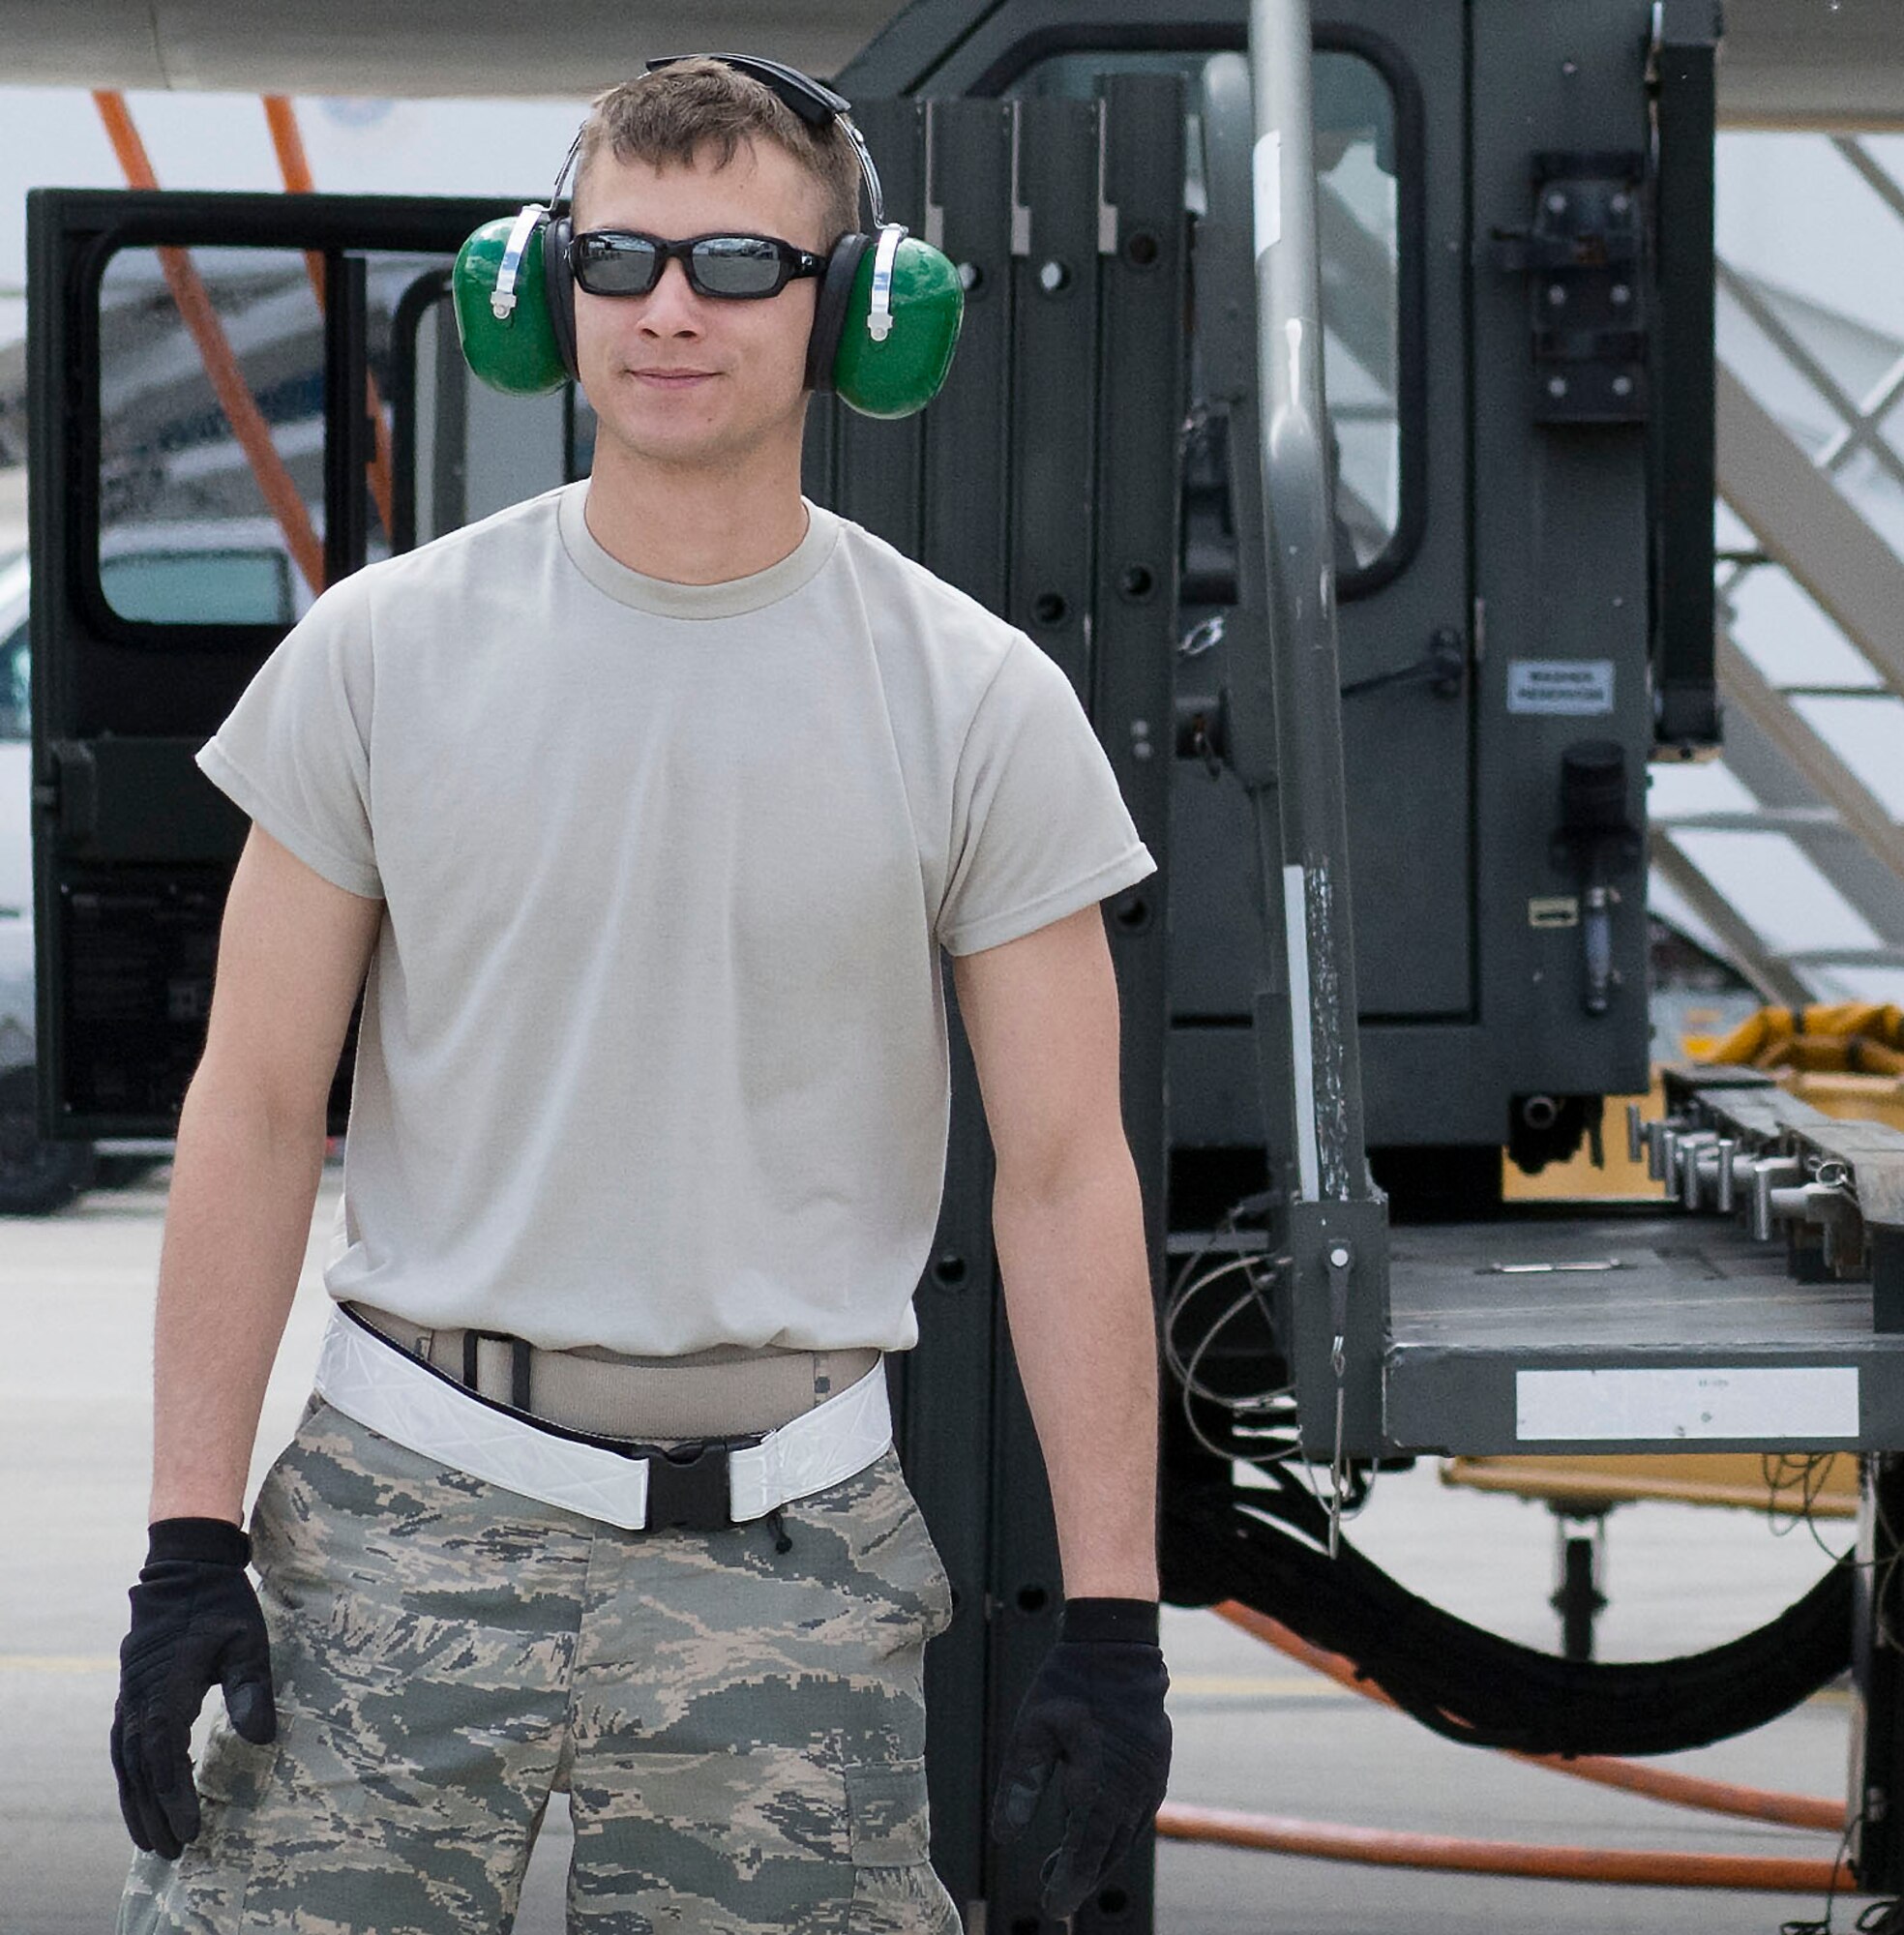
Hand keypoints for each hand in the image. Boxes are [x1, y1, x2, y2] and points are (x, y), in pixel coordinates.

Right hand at [110, 1517, 276, 1858]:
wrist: (185, 1569)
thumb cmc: (222, 1604)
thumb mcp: (247, 1642)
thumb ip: (251, 1690)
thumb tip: (262, 1741)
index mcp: (165, 1690)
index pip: (164, 1759)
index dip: (175, 1799)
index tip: (192, 1831)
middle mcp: (138, 1700)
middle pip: (139, 1771)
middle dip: (155, 1814)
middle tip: (173, 1852)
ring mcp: (129, 1697)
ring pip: (125, 1763)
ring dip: (137, 1803)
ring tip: (152, 1841)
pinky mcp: (131, 1693)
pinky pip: (123, 1747)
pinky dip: (131, 1778)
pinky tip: (141, 1797)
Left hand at [991, 1599, 1170, 1919]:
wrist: (1116, 1648)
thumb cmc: (1067, 1686)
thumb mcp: (1031, 1731)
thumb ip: (1018, 1788)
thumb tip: (1004, 1839)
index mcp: (1100, 1785)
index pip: (1085, 1854)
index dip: (1067, 1884)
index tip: (1050, 1906)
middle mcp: (1132, 1791)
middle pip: (1106, 1854)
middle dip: (1079, 1876)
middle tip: (1048, 1888)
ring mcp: (1150, 1781)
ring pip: (1125, 1839)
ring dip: (1098, 1857)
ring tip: (1064, 1866)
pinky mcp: (1157, 1770)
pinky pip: (1138, 1818)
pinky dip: (1116, 1834)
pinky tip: (1094, 1832)